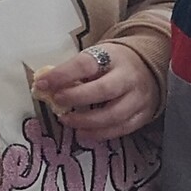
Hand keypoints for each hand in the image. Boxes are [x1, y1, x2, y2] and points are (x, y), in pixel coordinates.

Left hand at [33, 47, 160, 140]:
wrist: (148, 68)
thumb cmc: (112, 64)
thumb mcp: (94, 58)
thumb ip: (72, 72)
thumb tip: (44, 86)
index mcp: (113, 57)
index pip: (86, 64)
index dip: (63, 75)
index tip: (42, 83)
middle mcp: (129, 77)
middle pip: (104, 90)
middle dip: (76, 98)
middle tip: (57, 102)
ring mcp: (139, 98)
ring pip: (114, 114)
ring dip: (86, 121)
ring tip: (67, 120)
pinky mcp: (143, 115)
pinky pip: (122, 128)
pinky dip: (101, 134)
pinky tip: (84, 133)